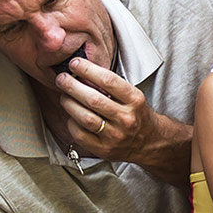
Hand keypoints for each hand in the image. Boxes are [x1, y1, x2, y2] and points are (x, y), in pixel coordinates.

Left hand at [56, 57, 175, 163]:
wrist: (150, 141)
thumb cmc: (137, 114)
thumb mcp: (133, 96)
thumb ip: (112, 87)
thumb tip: (82, 72)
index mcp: (135, 101)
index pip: (108, 81)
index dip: (88, 70)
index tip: (75, 63)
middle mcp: (126, 118)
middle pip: (93, 99)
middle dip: (72, 86)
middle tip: (61, 78)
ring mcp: (115, 136)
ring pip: (84, 117)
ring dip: (68, 103)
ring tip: (63, 95)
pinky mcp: (104, 149)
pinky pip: (80, 134)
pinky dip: (71, 122)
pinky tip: (71, 115)